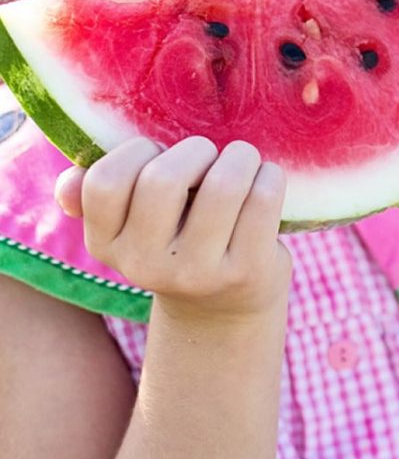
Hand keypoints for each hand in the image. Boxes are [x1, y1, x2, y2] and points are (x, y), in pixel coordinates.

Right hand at [55, 136, 291, 323]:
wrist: (225, 308)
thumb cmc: (179, 241)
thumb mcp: (133, 227)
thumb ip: (99, 198)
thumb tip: (68, 185)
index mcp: (106, 244)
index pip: (105, 182)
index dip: (137, 151)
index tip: (161, 155)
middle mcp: (146, 265)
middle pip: (163, 179)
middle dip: (196, 150)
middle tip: (211, 156)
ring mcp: (198, 273)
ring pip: (223, 185)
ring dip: (240, 157)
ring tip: (243, 161)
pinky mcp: (247, 272)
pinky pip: (263, 200)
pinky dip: (270, 177)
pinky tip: (267, 180)